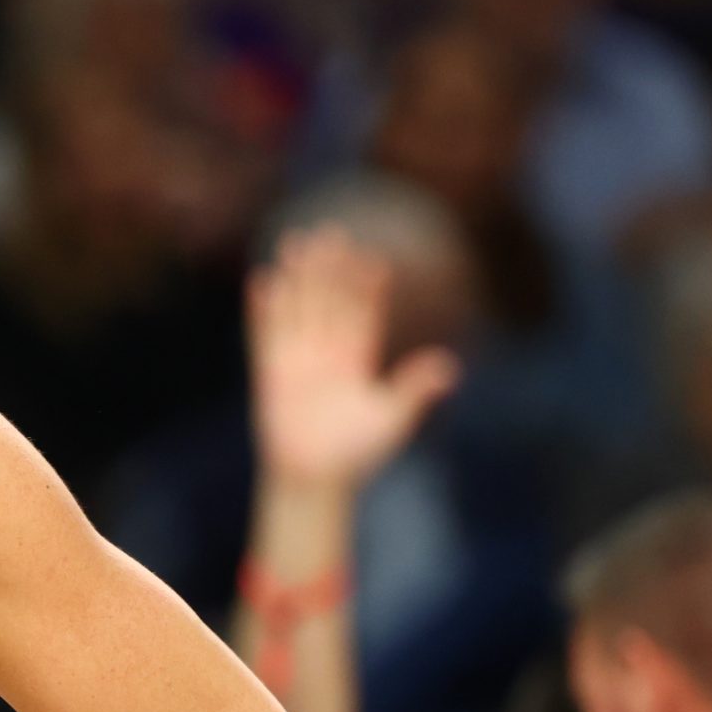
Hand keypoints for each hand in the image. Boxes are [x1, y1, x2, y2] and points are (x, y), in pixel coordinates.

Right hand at [250, 229, 458, 490]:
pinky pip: (265, 334)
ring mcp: (296, 360)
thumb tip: (448, 366)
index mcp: (356, 361)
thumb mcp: (393, 418)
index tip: (373, 259)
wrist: (314, 479)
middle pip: (328, 301)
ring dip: (297, 278)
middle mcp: (325, 354)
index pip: (363, 314)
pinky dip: (263, 310)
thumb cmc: (356, 455)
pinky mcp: (270, 373)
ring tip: (296, 242)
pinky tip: (262, 280)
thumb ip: (415, 389)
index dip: (367, 287)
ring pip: (297, 308)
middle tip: (333, 232)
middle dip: (330, 269)